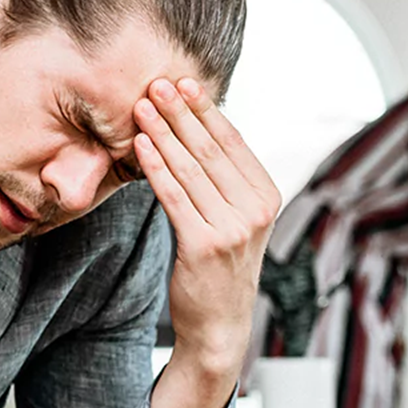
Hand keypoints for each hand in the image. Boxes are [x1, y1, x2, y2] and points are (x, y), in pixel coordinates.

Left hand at [135, 78, 281, 373]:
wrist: (219, 325)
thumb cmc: (220, 267)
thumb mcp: (236, 220)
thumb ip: (225, 181)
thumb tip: (197, 128)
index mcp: (267, 197)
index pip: (234, 143)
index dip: (207, 110)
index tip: (184, 82)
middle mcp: (255, 211)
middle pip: (211, 150)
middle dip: (181, 113)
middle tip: (157, 83)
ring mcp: (232, 229)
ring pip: (190, 169)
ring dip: (162, 133)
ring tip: (142, 106)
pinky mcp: (204, 245)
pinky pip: (174, 196)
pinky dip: (154, 166)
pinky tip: (140, 145)